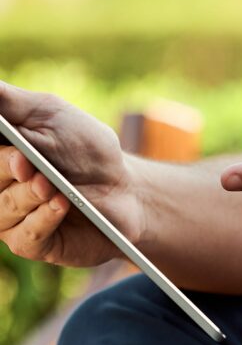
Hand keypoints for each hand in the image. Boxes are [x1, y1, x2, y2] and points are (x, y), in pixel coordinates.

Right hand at [0, 82, 141, 266]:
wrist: (125, 189)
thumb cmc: (86, 150)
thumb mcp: (50, 114)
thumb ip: (7, 101)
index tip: (9, 145)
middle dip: (3, 168)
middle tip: (26, 163)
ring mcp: (9, 217)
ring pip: (2, 208)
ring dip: (28, 194)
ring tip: (51, 184)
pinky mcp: (31, 244)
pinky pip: (25, 236)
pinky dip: (43, 218)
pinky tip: (62, 204)